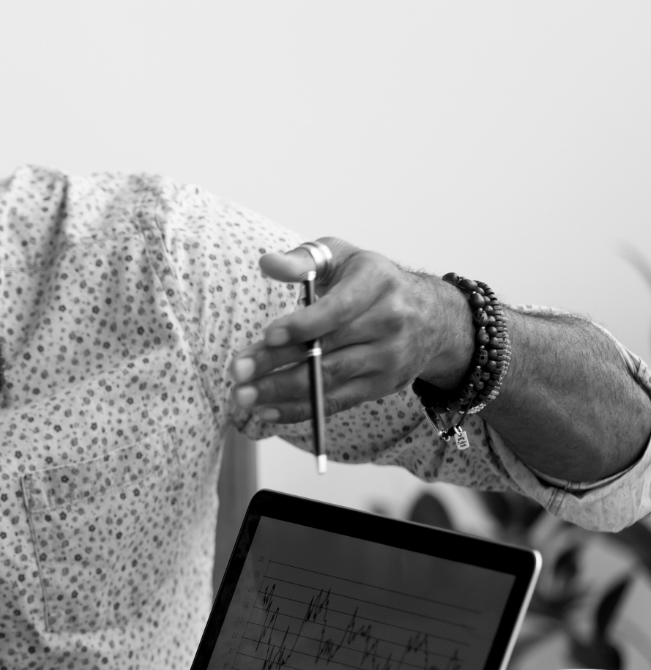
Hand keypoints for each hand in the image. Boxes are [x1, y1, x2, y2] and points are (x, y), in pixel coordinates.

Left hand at [227, 238, 473, 423]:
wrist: (433, 316)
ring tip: (242, 395)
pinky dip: (300, 409)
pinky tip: (267, 412)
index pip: (338, 309)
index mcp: (377, 283)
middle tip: (237, 372)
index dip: (303, 325)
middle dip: (277, 362)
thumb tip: (267, 262)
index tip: (268, 335)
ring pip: (329, 379)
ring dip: (281, 390)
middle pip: (326, 348)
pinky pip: (337, 402)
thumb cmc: (370, 281)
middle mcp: (389, 322)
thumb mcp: (342, 257)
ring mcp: (389, 358)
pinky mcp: (383, 386)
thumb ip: (303, 259)